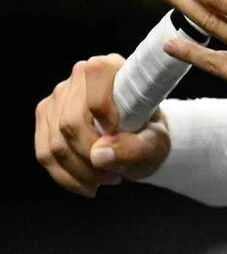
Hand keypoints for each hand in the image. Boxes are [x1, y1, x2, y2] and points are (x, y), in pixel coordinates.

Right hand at [34, 54, 170, 196]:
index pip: (95, 99)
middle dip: (92, 160)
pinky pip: (44, 153)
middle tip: (115, 176)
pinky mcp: (46, 116)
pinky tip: (87, 184)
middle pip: (71, 124)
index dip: (105, 128)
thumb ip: (135, 147)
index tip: (125, 144)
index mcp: (110, 69)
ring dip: (80, 172)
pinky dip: (65, 176)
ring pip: (55, 144)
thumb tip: (99, 156)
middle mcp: (78, 76)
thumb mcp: (155, 142)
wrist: (141, 135)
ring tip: (106, 180)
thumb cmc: (151, 132)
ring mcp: (57, 96)